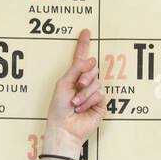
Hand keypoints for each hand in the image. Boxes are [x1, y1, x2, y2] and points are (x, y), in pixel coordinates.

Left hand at [42, 28, 105, 159]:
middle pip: (92, 69)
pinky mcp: (100, 104)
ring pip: (96, 82)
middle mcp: (85, 84)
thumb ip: (76, 70)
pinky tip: (82, 108)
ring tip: (76, 104)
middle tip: (77, 87)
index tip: (85, 31)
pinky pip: (99, 94)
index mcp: (74, 77)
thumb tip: (92, 60)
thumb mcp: (63, 84)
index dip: (83, 45)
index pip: (80, 58)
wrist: (64, 128)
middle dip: (84, 77)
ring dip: (84, 93)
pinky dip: (89, 100)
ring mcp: (93, 93)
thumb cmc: (59, 108)